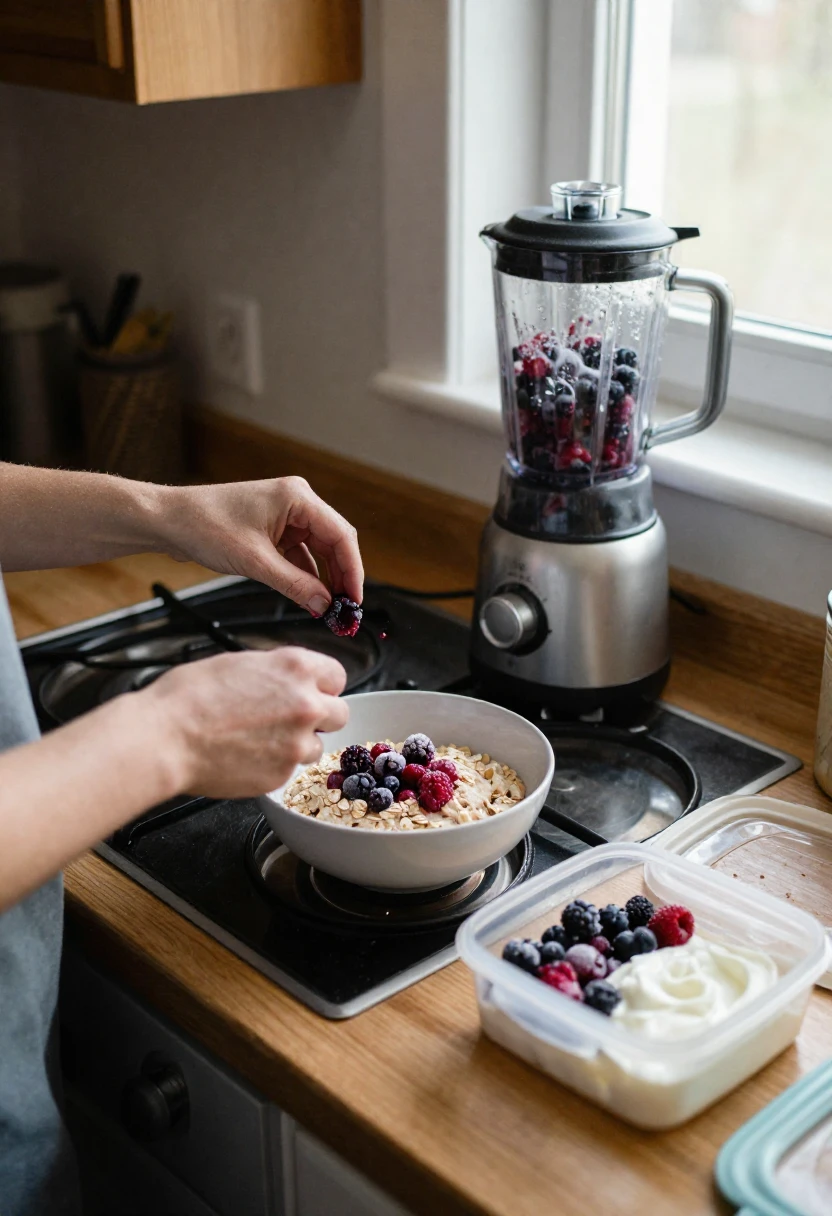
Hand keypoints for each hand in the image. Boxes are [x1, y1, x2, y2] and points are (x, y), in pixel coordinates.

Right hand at [144, 646, 347, 797]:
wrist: (166, 738)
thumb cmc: (189, 697)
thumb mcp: (239, 663)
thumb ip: (276, 672)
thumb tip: (287, 680)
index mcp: (296, 668)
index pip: (337, 676)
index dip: (322, 686)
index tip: (312, 692)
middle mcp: (306, 704)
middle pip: (339, 713)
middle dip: (319, 717)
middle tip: (290, 720)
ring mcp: (296, 743)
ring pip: (317, 746)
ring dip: (296, 745)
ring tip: (259, 740)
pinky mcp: (282, 774)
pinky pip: (291, 770)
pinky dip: (275, 766)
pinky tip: (247, 756)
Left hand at [158, 478, 362, 617]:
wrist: (168, 521)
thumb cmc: (204, 525)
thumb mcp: (255, 562)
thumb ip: (294, 585)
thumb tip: (324, 605)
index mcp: (297, 497)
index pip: (341, 536)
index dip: (353, 571)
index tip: (355, 600)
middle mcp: (296, 502)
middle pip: (334, 543)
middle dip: (341, 578)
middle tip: (345, 610)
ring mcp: (285, 516)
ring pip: (318, 551)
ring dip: (323, 580)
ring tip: (328, 609)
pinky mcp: (273, 530)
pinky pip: (299, 555)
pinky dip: (305, 576)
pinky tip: (308, 597)